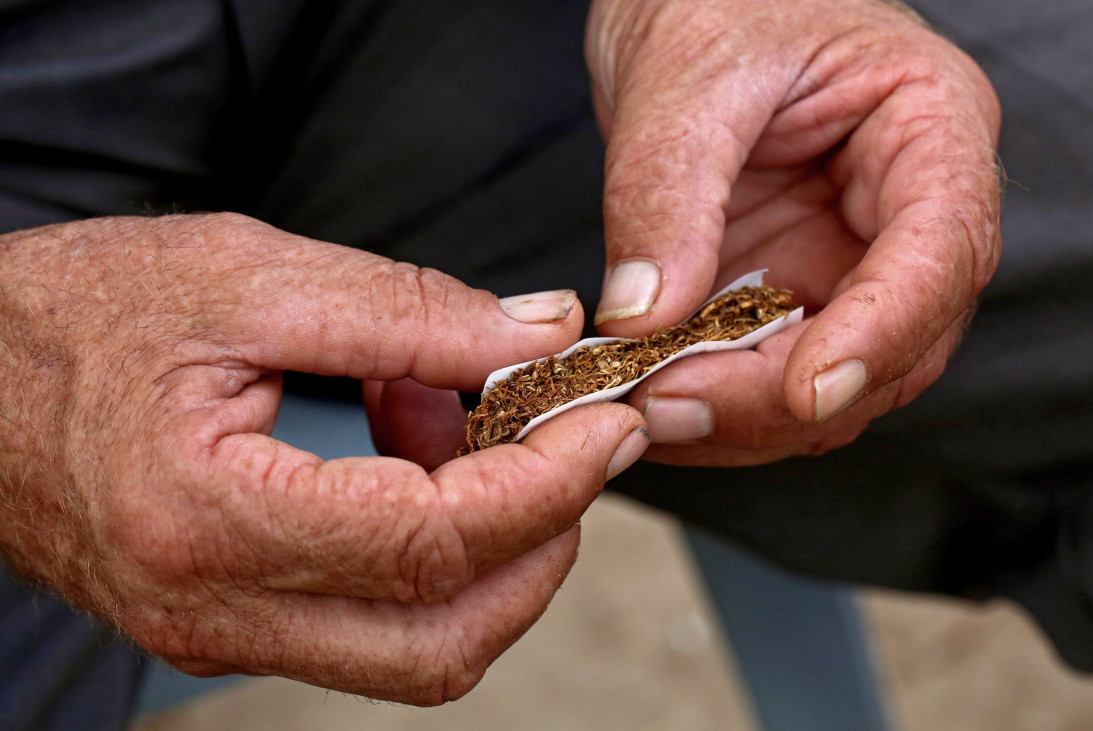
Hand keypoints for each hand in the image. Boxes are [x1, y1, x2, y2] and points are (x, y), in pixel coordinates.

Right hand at [0, 214, 647, 703]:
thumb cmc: (79, 318)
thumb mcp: (248, 276)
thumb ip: (410, 311)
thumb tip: (542, 335)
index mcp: (209, 518)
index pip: (435, 544)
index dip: (549, 485)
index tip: (605, 424)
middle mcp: (215, 610)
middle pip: (444, 641)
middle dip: (542, 544)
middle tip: (570, 444)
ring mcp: (224, 635)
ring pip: (419, 651)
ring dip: (492, 552)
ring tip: (464, 432)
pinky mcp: (236, 626)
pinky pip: (374, 625)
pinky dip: (434, 556)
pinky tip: (413, 460)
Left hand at [587, 0, 1000, 463]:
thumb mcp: (686, 75)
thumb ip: (668, 195)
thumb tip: (644, 319)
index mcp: (931, 127)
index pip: (942, 251)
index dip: (881, 332)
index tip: (806, 392)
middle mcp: (912, 213)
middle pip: (898, 344)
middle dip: (787, 395)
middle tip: (671, 405)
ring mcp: (855, 263)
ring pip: (841, 383)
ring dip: (748, 417)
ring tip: (647, 410)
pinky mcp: (797, 296)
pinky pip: (776, 377)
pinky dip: (720, 404)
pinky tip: (653, 401)